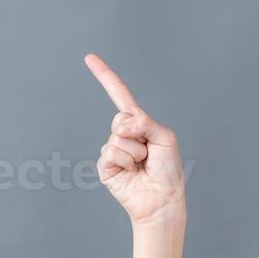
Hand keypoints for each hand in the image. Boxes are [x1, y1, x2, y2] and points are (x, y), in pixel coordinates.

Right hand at [84, 52, 186, 225]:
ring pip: (117, 137)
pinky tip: (131, 172)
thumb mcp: (164, 137)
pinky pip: (111, 152)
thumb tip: (122, 125)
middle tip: (148, 150)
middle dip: (137, 131)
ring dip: (135, 151)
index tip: (89, 57)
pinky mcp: (105, 166)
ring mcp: (112, 150)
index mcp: (138, 123)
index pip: (119, 95)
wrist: (162, 200)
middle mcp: (123, 134)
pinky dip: (125, 161)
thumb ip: (145, 122)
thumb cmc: (168, 170)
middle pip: (120, 118)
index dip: (105, 76)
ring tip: (142, 164)